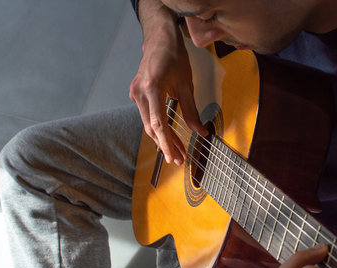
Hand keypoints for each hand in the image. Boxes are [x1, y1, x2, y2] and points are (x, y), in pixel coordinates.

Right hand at [129, 0, 206, 164]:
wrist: (159, 39)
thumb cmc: (174, 57)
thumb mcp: (187, 84)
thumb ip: (192, 111)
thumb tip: (201, 132)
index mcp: (152, 88)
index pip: (158, 124)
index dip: (167, 143)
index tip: (174, 157)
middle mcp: (139, 92)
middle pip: (151, 128)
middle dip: (166, 145)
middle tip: (180, 159)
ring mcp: (135, 93)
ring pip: (148, 124)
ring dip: (163, 138)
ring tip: (178, 151)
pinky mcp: (136, 94)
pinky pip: (146, 116)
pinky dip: (158, 127)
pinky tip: (168, 136)